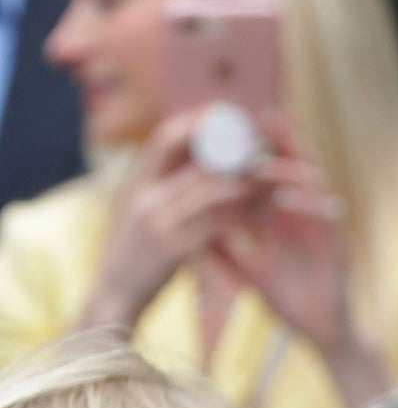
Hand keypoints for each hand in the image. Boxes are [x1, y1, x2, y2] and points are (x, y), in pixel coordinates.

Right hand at [80, 110, 265, 330]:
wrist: (115, 296)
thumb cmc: (138, 249)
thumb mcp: (145, 208)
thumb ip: (167, 181)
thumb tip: (200, 147)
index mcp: (138, 183)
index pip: (165, 138)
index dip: (197, 120)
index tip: (229, 111)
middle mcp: (144, 198)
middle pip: (197, 160)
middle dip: (236, 149)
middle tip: (266, 143)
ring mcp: (157, 223)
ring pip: (213, 189)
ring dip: (247, 180)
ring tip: (273, 173)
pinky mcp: (174, 248)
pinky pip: (218, 223)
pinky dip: (245, 213)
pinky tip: (265, 210)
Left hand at [206, 112, 360, 358]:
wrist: (321, 331)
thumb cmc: (290, 301)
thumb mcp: (249, 273)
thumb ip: (225, 252)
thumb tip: (190, 236)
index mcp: (287, 217)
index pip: (272, 174)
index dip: (258, 150)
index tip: (235, 131)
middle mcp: (307, 213)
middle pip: (296, 166)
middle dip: (280, 141)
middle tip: (259, 117)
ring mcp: (323, 224)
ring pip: (312, 183)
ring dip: (289, 167)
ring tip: (263, 155)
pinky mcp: (336, 241)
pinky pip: (322, 215)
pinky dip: (303, 204)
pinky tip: (282, 197)